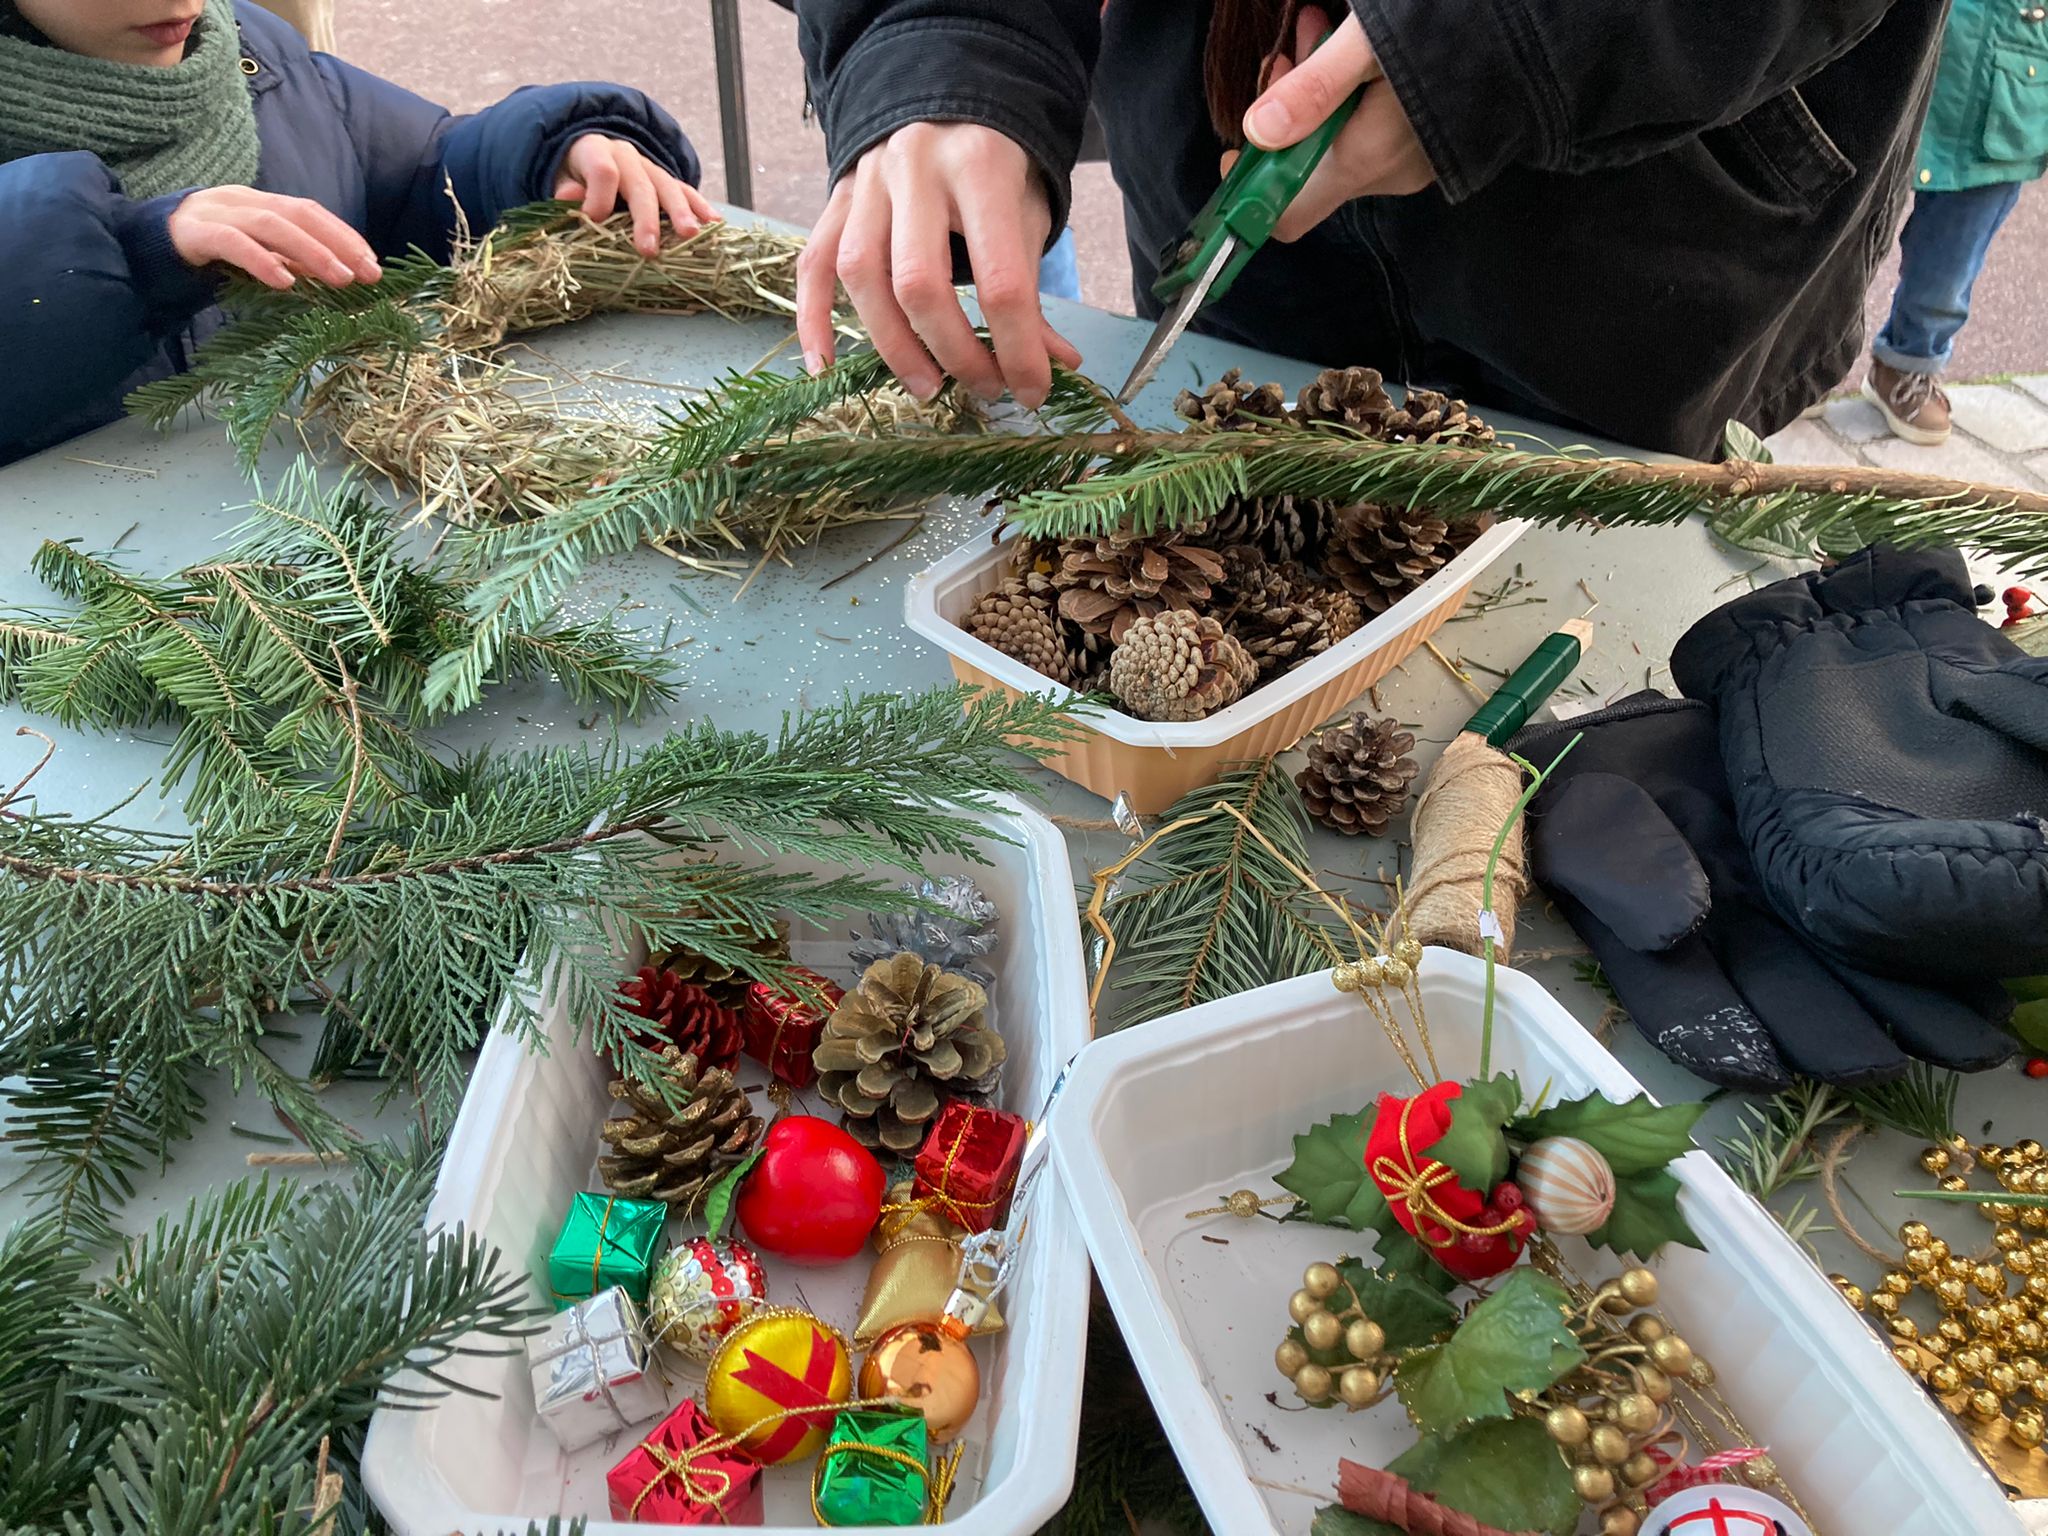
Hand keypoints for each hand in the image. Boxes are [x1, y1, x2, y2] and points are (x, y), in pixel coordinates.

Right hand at [167, 186, 381, 290]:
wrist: (141, 243)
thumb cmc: (206, 251)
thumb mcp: (256, 252)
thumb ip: (290, 257)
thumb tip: (337, 272)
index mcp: (259, 202)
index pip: (309, 211)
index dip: (343, 234)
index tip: (372, 262)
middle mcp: (241, 200)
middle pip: (297, 214)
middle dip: (337, 243)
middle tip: (368, 274)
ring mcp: (216, 212)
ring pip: (270, 225)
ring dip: (311, 252)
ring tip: (339, 279)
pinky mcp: (194, 232)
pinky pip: (232, 243)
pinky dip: (262, 261)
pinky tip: (285, 282)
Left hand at [555, 134, 718, 256]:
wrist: (591, 159)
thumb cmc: (574, 179)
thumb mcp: (560, 180)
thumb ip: (565, 189)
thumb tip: (570, 196)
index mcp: (596, 151)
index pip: (604, 170)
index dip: (599, 197)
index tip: (594, 222)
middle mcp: (627, 156)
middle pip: (641, 184)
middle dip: (646, 218)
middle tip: (649, 249)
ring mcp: (650, 168)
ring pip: (668, 187)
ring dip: (680, 212)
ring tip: (690, 235)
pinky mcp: (666, 182)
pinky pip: (686, 192)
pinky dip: (700, 207)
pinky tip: (714, 223)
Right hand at [794, 122, 1080, 408]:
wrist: (945, 98)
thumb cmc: (993, 166)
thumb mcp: (1025, 215)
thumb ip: (1031, 288)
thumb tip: (1057, 364)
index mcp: (980, 167)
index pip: (1000, 278)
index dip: (1017, 347)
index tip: (1031, 392)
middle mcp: (915, 167)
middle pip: (920, 282)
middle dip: (954, 351)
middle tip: (982, 387)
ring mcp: (866, 181)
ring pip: (861, 275)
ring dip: (893, 345)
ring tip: (928, 386)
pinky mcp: (835, 198)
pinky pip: (813, 263)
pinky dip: (813, 319)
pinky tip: (826, 366)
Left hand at [1240, 6, 1433, 240]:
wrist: (1541, 33)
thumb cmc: (1455, 31)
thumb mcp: (1371, 44)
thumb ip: (1315, 89)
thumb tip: (1258, 131)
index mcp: (1367, 159)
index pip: (1288, 216)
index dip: (1250, 194)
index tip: (1234, 155)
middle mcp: (1387, 174)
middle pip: (1306, 167)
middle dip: (1283, 113)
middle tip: (1287, 53)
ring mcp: (1410, 161)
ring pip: (1336, 140)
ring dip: (1314, 91)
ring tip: (1317, 27)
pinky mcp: (1428, 141)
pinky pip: (1369, 130)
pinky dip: (1348, 94)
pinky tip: (1351, 48)